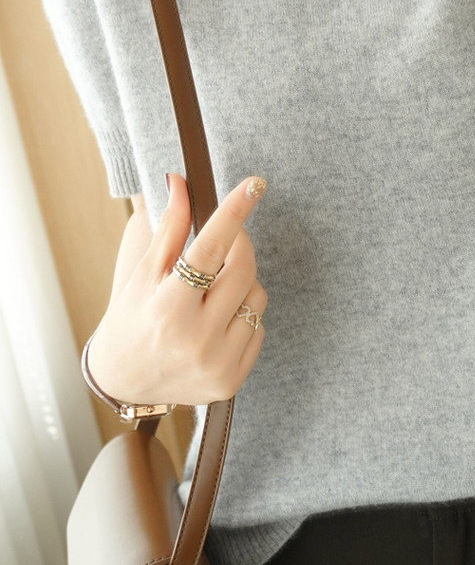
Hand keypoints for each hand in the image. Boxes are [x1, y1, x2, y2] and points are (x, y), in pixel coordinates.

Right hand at [88, 174, 267, 406]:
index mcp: (168, 308)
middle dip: (240, 244)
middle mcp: (196, 339)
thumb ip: (170, 228)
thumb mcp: (143, 273)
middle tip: (228, 238)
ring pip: (257, 297)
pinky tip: (218, 321)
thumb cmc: (131, 318)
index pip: (211, 248)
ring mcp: (217, 363)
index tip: (255, 184)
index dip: (234, 212)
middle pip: (243, 269)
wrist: (124, 382)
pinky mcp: (231, 381)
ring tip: (213, 291)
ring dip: (242, 283)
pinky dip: (244, 315)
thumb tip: (181, 182)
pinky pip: (259, 328)